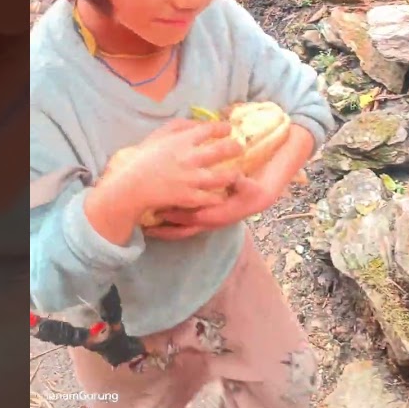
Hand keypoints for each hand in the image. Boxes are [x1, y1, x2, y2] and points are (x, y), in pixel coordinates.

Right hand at [86, 118, 245, 242]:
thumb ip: (178, 127)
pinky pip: (210, 198)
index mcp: (181, 141)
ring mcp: (190, 179)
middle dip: (234, 148)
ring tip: (236, 173)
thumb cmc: (141, 159)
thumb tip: (197, 123)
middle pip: (221, 151)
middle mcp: (189, 158)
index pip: (209, 130)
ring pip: (221, 176)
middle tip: (239, 148)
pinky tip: (221, 195)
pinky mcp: (188, 197)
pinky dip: (218, 197)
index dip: (222, 128)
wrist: (130, 187)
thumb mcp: (157, 136)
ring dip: (232, 174)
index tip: (228, 129)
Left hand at [154, 174, 276, 229]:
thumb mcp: (253, 186)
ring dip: (166, 229)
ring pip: (183, 229)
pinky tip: (161, 221)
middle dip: (165, 228)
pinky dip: (173, 225)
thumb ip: (243, 183)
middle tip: (145, 226)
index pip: (193, 217)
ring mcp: (208, 220)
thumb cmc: (256, 190)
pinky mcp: (206, 216)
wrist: (263, 196)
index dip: (177, 214)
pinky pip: (186, 225)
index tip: (160, 211)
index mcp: (218, 214)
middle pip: (183, 228)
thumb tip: (236, 177)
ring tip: (148, 229)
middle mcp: (211, 220)